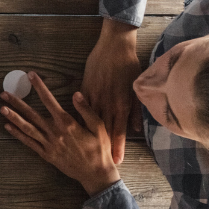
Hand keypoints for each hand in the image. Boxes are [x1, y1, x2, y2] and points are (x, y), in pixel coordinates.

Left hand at [0, 72, 120, 194]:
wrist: (95, 173)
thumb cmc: (99, 148)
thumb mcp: (99, 127)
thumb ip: (86, 110)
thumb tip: (76, 94)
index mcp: (67, 123)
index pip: (49, 100)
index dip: (39, 87)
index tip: (30, 75)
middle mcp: (55, 132)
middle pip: (32, 114)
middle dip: (17, 103)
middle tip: (4, 93)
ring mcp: (49, 144)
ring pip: (27, 128)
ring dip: (13, 117)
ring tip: (1, 108)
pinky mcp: (46, 154)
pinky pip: (29, 143)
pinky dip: (18, 134)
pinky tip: (8, 127)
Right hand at [82, 20, 142, 164]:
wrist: (114, 46)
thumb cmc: (128, 65)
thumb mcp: (136, 87)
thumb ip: (135, 109)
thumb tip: (135, 128)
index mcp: (122, 103)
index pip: (120, 131)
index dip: (118, 147)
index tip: (116, 161)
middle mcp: (107, 103)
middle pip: (104, 130)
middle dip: (103, 147)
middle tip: (100, 163)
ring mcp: (94, 97)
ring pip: (90, 121)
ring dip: (88, 136)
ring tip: (84, 150)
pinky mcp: (84, 89)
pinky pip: (80, 107)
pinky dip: (78, 119)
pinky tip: (73, 129)